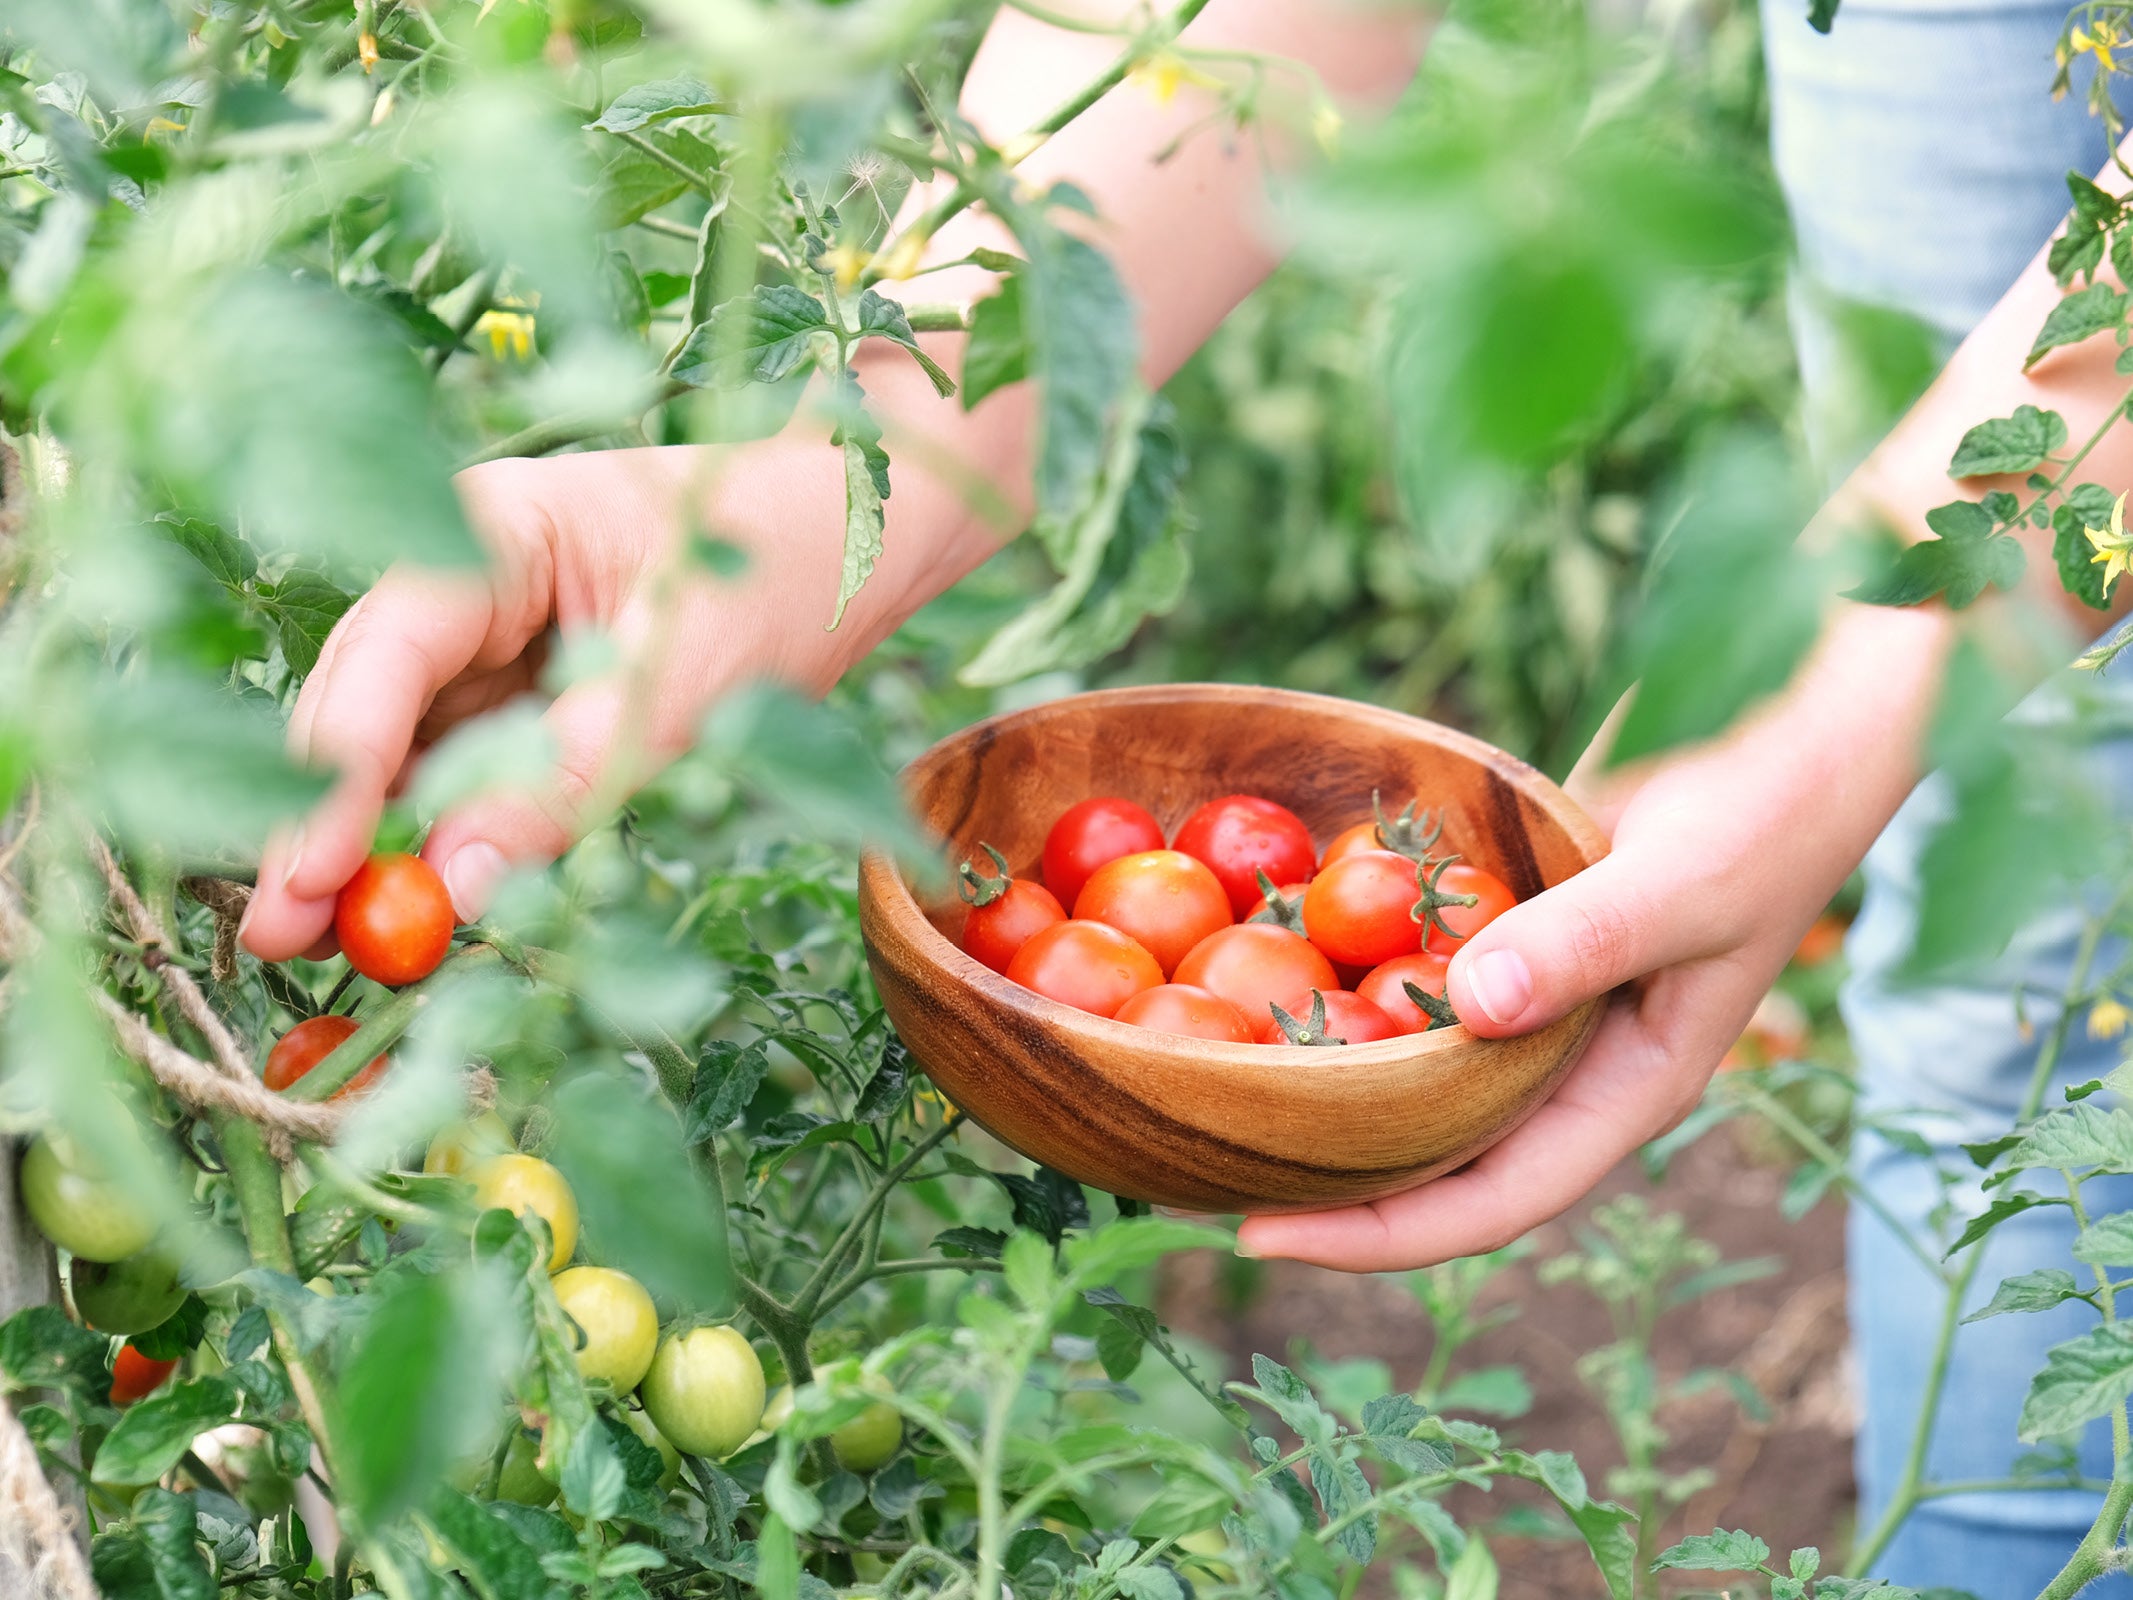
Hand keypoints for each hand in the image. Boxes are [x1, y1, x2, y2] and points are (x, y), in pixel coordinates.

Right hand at [237, 423, 1001, 962]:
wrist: (855, 539)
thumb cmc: (781, 573)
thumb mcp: (688, 682)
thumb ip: (573, 779)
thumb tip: (457, 887)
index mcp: (492, 531)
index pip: (383, 655)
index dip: (332, 771)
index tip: (304, 875)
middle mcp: (465, 581)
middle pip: (365, 707)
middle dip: (324, 821)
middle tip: (280, 939)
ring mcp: (489, 638)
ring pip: (404, 749)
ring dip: (373, 842)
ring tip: (324, 946)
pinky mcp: (522, 694)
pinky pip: (463, 771)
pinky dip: (443, 837)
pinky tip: (416, 911)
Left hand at [1234, 602, 1947, 1271]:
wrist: (1802, 701)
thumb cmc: (1773, 802)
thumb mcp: (1686, 884)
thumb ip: (1585, 945)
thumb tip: (1472, 1012)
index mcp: (1623, 1086)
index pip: (1491, 1197)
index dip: (1379, 1233)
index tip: (1259, 1235)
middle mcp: (1569, 1053)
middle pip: (1437, 1147)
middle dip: (1330, 1171)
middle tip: (1201, 1168)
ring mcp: (1536, 982)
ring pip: (1418, 1057)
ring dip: (1328, 1073)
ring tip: (1208, 1081)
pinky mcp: (1510, 912)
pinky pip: (1415, 959)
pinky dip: (1348, 966)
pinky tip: (1260, 955)